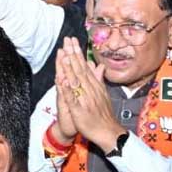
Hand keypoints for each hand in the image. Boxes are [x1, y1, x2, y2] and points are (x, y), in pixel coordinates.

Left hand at [56, 37, 123, 152]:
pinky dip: (68, 89)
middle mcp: (90, 90)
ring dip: (70, 68)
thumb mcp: (102, 93)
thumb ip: (98, 79)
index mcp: (94, 86)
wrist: (108, 132)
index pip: (84, 66)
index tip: (72, 40)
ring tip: (64, 55)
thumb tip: (97, 65)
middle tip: (67, 40)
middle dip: (73, 54)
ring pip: (76, 81)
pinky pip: (72, 98)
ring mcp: (85, 99)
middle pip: (80, 69)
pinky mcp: (80, 110)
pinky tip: (63, 80)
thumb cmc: (104, 114)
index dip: (78, 53)